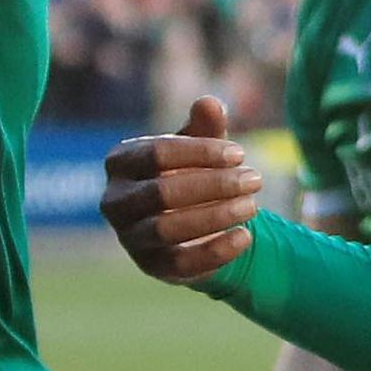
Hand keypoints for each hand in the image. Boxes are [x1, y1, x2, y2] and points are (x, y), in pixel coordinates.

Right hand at [102, 95, 262, 284]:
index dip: (201, 152)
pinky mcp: (151, 267)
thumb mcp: (198, 148)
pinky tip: (246, 236)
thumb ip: (204, 126)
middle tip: (255, 180)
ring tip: (253, 206)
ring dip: (216, 217)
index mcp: (120, 163)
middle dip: (214, 186)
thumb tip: (210, 102)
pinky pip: (181, 264)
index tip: (240, 154)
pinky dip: (216, 252)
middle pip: (161, 193)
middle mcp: (115, 202)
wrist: (188, 222)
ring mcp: (129, 237)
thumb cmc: (188, 172)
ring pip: (167, 229)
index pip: (156, 154)